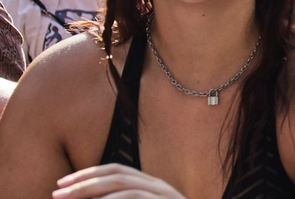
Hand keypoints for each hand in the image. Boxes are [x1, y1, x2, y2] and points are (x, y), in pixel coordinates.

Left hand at [53, 164, 186, 198]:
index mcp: (151, 186)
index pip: (116, 171)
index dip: (88, 174)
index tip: (62, 184)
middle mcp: (159, 186)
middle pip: (118, 173)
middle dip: (85, 181)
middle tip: (57, 192)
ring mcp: (165, 194)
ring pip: (125, 183)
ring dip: (92, 189)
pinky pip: (136, 197)